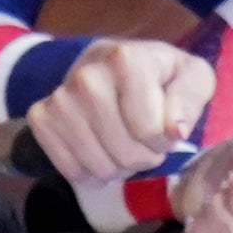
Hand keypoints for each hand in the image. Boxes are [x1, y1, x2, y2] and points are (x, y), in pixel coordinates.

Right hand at [26, 37, 214, 191]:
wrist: (110, 66)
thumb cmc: (158, 76)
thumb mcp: (191, 77)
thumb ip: (190, 98)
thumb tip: (174, 130)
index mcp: (126, 60)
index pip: (150, 131)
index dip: (164, 140)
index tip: (163, 124)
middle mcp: (87, 76)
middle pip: (125, 154)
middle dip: (142, 156)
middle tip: (143, 138)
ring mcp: (59, 98)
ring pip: (99, 168)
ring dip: (118, 167)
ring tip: (123, 143)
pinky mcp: (40, 118)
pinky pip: (72, 171)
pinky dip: (90, 172)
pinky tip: (99, 149)